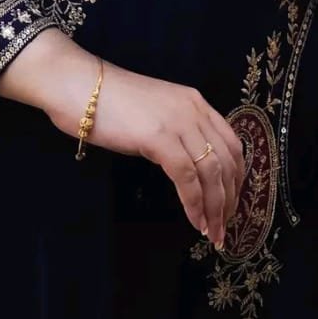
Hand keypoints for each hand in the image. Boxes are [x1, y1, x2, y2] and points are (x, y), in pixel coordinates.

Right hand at [0, 29, 244, 246]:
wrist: (79, 85)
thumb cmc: (109, 102)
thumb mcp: (155, 113)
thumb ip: (176, 132)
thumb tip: (189, 167)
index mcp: (196, 103)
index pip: (232, 144)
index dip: (237, 179)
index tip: (232, 205)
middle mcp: (194, 110)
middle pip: (227, 161)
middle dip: (230, 199)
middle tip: (224, 228)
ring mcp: (177, 122)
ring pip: (211, 172)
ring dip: (215, 208)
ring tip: (212, 232)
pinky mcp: (158, 137)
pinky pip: (187, 177)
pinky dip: (194, 204)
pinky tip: (194, 221)